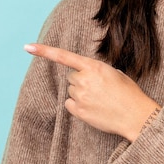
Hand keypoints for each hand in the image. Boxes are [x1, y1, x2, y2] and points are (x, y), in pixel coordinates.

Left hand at [24, 43, 159, 141]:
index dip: (44, 51)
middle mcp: (83, 80)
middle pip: (71, 77)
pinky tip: (93, 108)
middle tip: (99, 88)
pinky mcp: (78, 111)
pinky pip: (70, 104)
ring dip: (81, 93)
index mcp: (93, 67)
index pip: (64, 56)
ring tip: (100, 99)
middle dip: (81, 80)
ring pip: (71, 91)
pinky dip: (78, 106)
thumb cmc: (128, 93)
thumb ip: (96, 70)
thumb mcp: (114, 73)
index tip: (27, 47)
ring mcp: (79, 96)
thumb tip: (85, 73)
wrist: (136, 116)